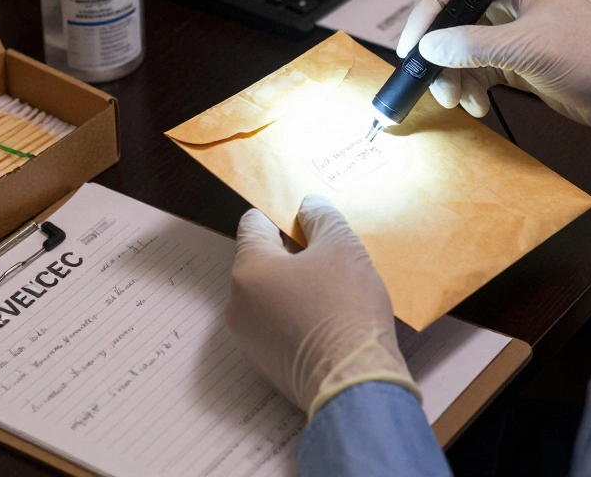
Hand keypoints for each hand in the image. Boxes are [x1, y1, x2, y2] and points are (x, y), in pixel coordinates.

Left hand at [225, 195, 418, 418]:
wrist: (354, 383)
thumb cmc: (346, 309)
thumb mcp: (342, 247)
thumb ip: (322, 218)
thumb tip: (309, 206)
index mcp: (248, 269)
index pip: (253, 224)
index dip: (281, 216)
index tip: (306, 219)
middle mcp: (237, 303)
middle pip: (261, 263)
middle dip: (292, 255)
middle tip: (329, 257)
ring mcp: (248, 338)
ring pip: (269, 297)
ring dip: (294, 288)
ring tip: (333, 291)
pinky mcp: (264, 364)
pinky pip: (276, 327)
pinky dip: (296, 318)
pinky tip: (327, 321)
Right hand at [397, 0, 590, 147]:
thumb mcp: (528, 49)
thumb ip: (474, 46)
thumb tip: (429, 46)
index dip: (431, 13)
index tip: (413, 44)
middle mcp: (515, 9)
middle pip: (458, 26)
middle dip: (442, 57)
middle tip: (435, 83)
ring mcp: (517, 39)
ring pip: (466, 54)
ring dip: (456, 78)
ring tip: (460, 101)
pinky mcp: (521, 66)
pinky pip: (481, 74)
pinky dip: (473, 89)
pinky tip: (478, 104)